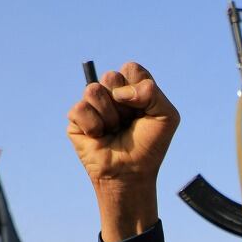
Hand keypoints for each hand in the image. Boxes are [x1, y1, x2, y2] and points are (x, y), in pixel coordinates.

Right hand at [66, 62, 180, 241]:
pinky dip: (94, 126)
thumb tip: (119, 92)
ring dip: (109, 116)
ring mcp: (93, 105)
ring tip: (114, 131)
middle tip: (128, 122)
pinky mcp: (76, 118)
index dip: (137, 87)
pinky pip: (80, 109)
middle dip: (123, 104)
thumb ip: (152, 93)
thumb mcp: (166, 116)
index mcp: (132, 88)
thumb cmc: (149, 146)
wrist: (131, 173)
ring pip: (93, 90)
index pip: (130, 68)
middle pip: (111, 76)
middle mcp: (112, 94)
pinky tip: (99, 137)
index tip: (143, 109)